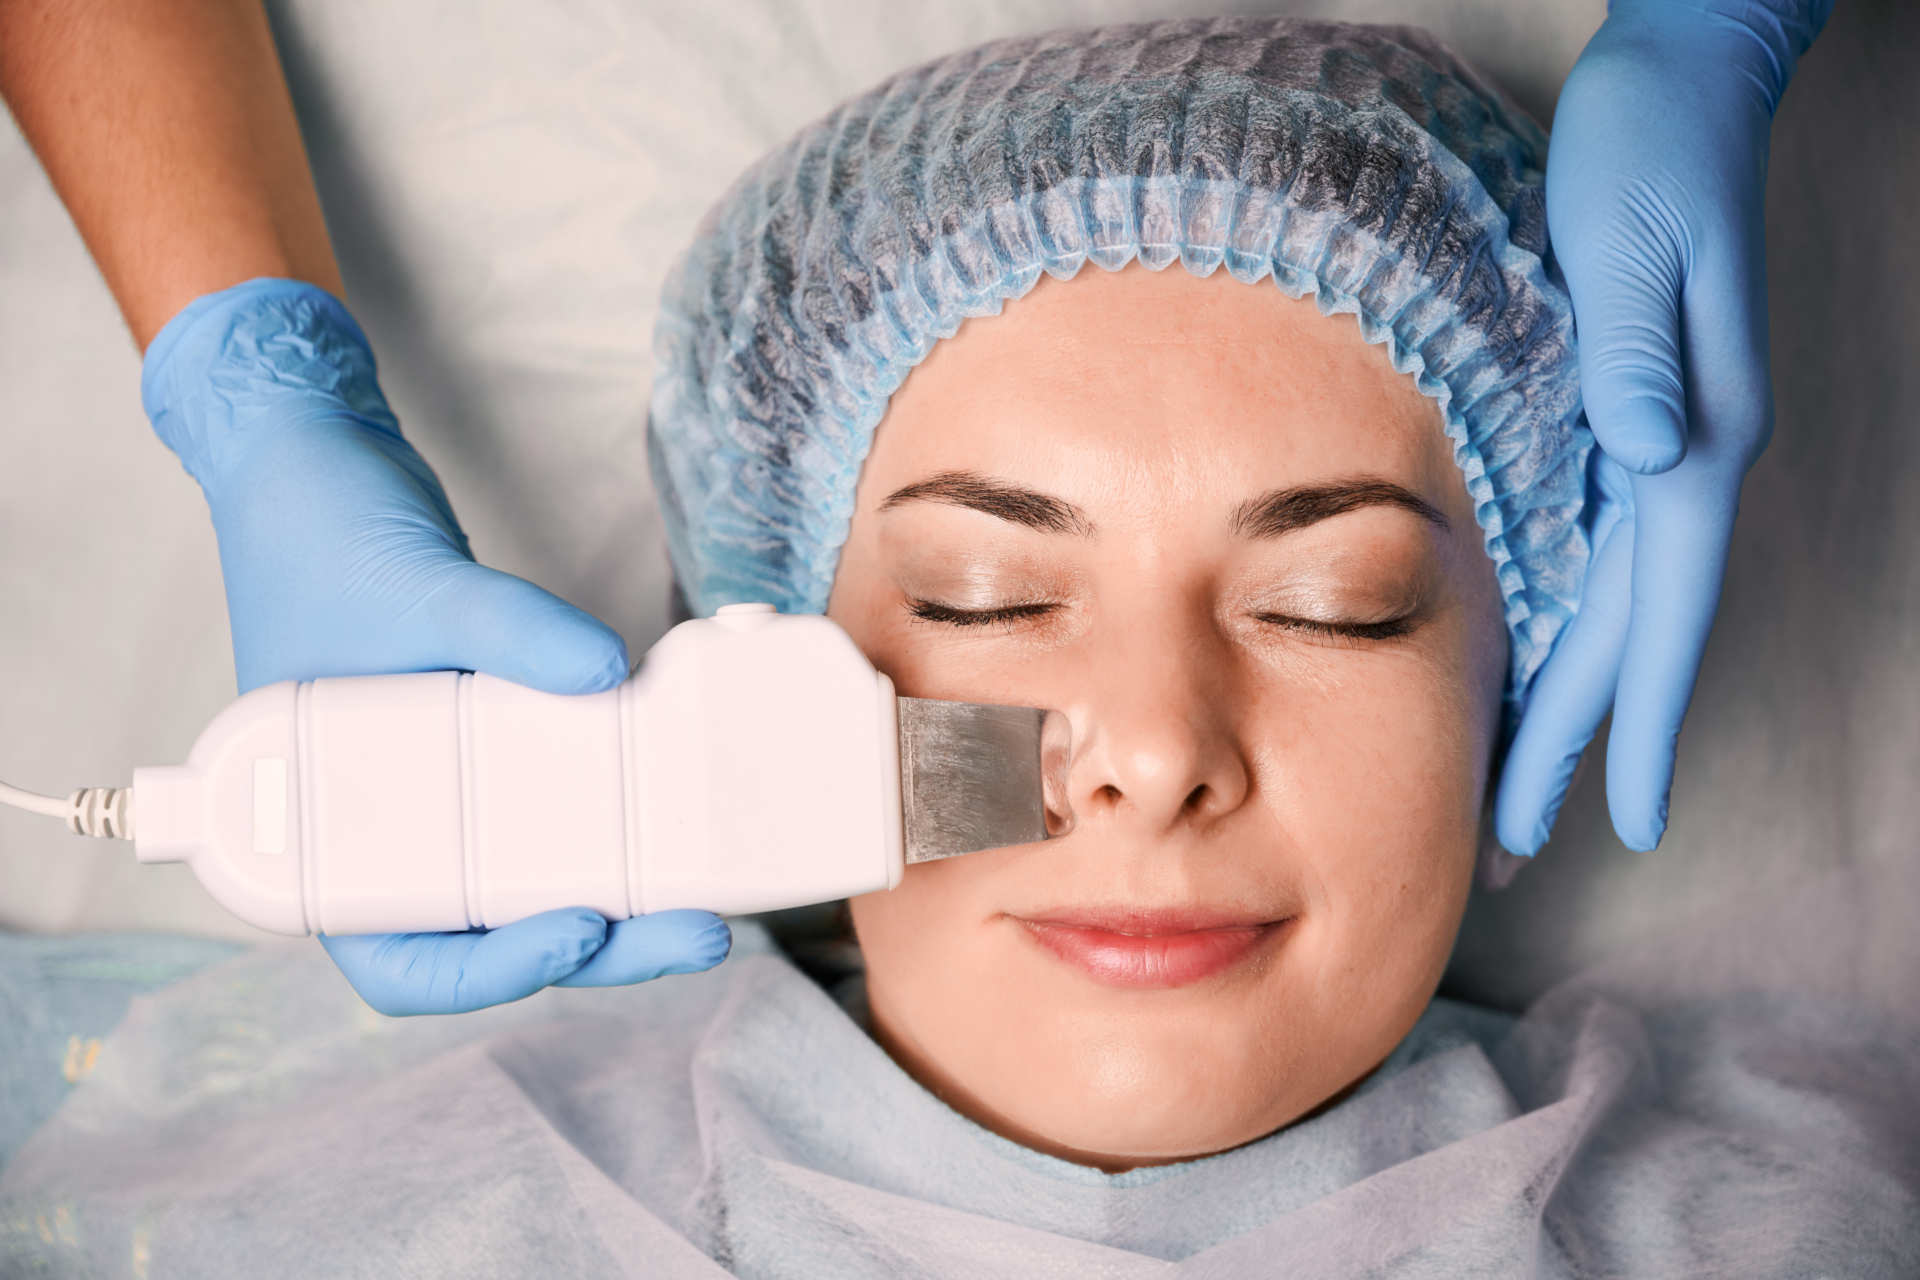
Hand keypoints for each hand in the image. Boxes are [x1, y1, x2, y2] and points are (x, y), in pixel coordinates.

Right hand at [142, 277, 730, 1013]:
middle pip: (496, 938)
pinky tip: (680, 807)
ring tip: (710, 893)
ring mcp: (442, 791)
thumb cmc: (315, 535)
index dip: (490, 975)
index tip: (578, 928)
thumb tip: (609, 671)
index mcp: (320, 834)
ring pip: (536, 884)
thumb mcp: (413, 587)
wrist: (314, 459)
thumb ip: (507, 629)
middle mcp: (384, 830)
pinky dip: (612, 819)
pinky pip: (554, 804)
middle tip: (699, 931)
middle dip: (604, 948)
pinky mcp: (487, 743)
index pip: (402, 962)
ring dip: (622, 902)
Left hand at [1496, 0, 1831, 855]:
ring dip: (1571, 700)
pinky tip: (1531, 660)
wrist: (1682, 80)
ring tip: (1524, 786)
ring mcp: (1661, 440)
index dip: (1634, 719)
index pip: (1658, 611)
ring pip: (1611, 603)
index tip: (1618, 818)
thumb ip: (1639, 352)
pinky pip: (1593, 551)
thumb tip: (1649, 451)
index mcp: (1690, 436)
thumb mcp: (1634, 241)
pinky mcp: (1625, 415)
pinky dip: (1564, 623)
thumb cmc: (1651, 150)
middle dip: (1580, 744)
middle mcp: (1683, 455)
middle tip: (1523, 843)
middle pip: (1629, 633)